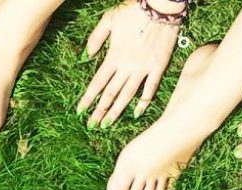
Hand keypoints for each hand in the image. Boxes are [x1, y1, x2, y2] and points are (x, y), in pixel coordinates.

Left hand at [77, 1, 179, 126]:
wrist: (160, 6)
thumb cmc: (133, 11)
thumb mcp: (109, 19)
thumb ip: (95, 38)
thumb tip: (86, 56)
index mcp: (113, 56)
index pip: (97, 83)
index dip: (88, 99)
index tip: (80, 111)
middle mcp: (127, 66)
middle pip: (110, 94)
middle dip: (99, 111)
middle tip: (92, 125)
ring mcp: (143, 69)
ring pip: (127, 95)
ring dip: (116, 111)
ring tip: (107, 124)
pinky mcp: (158, 67)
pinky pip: (150, 89)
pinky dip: (143, 102)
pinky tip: (136, 113)